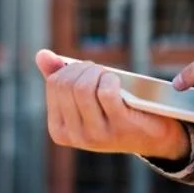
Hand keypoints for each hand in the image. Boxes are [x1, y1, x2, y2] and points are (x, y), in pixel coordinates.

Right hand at [36, 50, 189, 159]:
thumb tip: (41, 55)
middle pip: (67, 84)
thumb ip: (61, 79)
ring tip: (107, 75)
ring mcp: (96, 134)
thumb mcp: (85, 99)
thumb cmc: (114, 112)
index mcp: (59, 130)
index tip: (86, 71)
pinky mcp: (119, 127)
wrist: (152, 137)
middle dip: (84, 67)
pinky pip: (106, 92)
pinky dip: (111, 79)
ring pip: (83, 87)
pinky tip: (117, 82)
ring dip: (97, 72)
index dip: (71, 69)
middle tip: (99, 70)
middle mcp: (75, 136)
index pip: (54, 84)